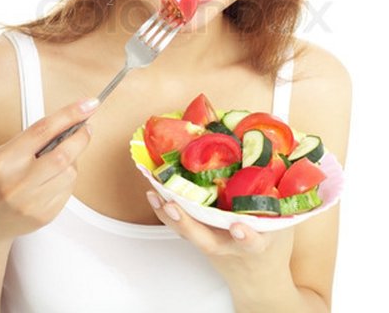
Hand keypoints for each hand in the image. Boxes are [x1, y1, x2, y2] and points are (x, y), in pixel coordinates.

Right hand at [0, 98, 98, 245]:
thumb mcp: (4, 154)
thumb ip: (34, 140)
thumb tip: (70, 121)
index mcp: (5, 161)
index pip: (44, 129)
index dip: (70, 113)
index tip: (88, 104)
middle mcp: (18, 183)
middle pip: (64, 154)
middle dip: (81, 137)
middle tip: (86, 128)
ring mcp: (31, 202)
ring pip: (71, 172)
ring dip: (73, 161)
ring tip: (59, 161)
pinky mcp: (44, 215)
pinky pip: (69, 190)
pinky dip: (67, 179)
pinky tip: (54, 179)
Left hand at [146, 191, 293, 289]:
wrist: (259, 283)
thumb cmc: (273, 248)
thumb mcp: (284, 225)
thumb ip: (280, 198)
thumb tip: (277, 156)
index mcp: (258, 245)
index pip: (253, 243)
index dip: (246, 236)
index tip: (239, 228)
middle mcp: (230, 248)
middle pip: (207, 240)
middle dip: (188, 224)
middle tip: (172, 206)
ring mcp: (212, 245)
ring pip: (188, 233)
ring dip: (170, 214)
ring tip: (154, 193)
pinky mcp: (201, 240)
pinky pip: (182, 227)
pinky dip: (167, 211)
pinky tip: (154, 193)